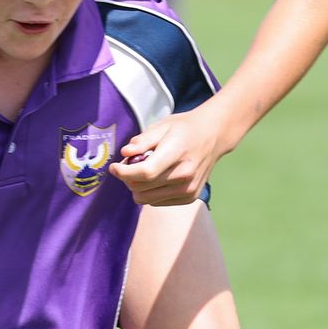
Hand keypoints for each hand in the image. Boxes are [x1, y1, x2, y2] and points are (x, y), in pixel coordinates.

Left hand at [110, 104, 234, 206]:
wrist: (213, 136)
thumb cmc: (184, 129)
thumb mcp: (162, 126)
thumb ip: (143, 140)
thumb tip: (125, 153)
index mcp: (177, 153)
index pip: (145, 172)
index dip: (124, 172)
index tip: (114, 167)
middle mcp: (185, 175)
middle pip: (142, 188)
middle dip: (127, 178)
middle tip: (129, 165)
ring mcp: (188, 189)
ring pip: (146, 199)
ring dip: (138, 187)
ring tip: (144, 170)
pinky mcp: (189, 198)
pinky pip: (156, 203)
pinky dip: (150, 192)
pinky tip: (157, 178)